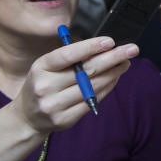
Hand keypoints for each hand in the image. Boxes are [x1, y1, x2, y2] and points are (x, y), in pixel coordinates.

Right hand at [12, 36, 136, 134]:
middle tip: (132, 49)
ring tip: (125, 63)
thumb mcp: (47, 66)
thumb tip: (104, 46)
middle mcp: (46, 86)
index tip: (111, 41)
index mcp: (41, 67)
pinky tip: (115, 78)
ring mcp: (55, 105)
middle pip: (86, 70)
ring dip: (114, 73)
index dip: (91, 47)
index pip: (68, 54)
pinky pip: (93, 101)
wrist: (28, 117)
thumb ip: (71, 57)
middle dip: (113, 58)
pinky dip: (107, 88)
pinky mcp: (65, 119)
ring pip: (93, 86)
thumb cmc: (44, 83)